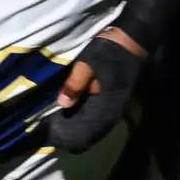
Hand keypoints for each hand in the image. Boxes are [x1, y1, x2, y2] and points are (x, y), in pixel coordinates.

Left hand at [49, 33, 143, 153]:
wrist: (131, 43)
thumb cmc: (108, 52)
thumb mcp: (87, 63)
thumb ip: (75, 84)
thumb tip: (62, 104)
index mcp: (106, 105)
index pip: (85, 130)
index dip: (66, 133)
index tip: (49, 131)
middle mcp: (112, 113)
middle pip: (89, 135)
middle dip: (68, 136)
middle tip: (48, 132)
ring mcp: (114, 111)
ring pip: (93, 131)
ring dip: (76, 132)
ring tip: (56, 128)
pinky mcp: (113, 106)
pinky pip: (97, 123)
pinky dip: (83, 125)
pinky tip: (71, 121)